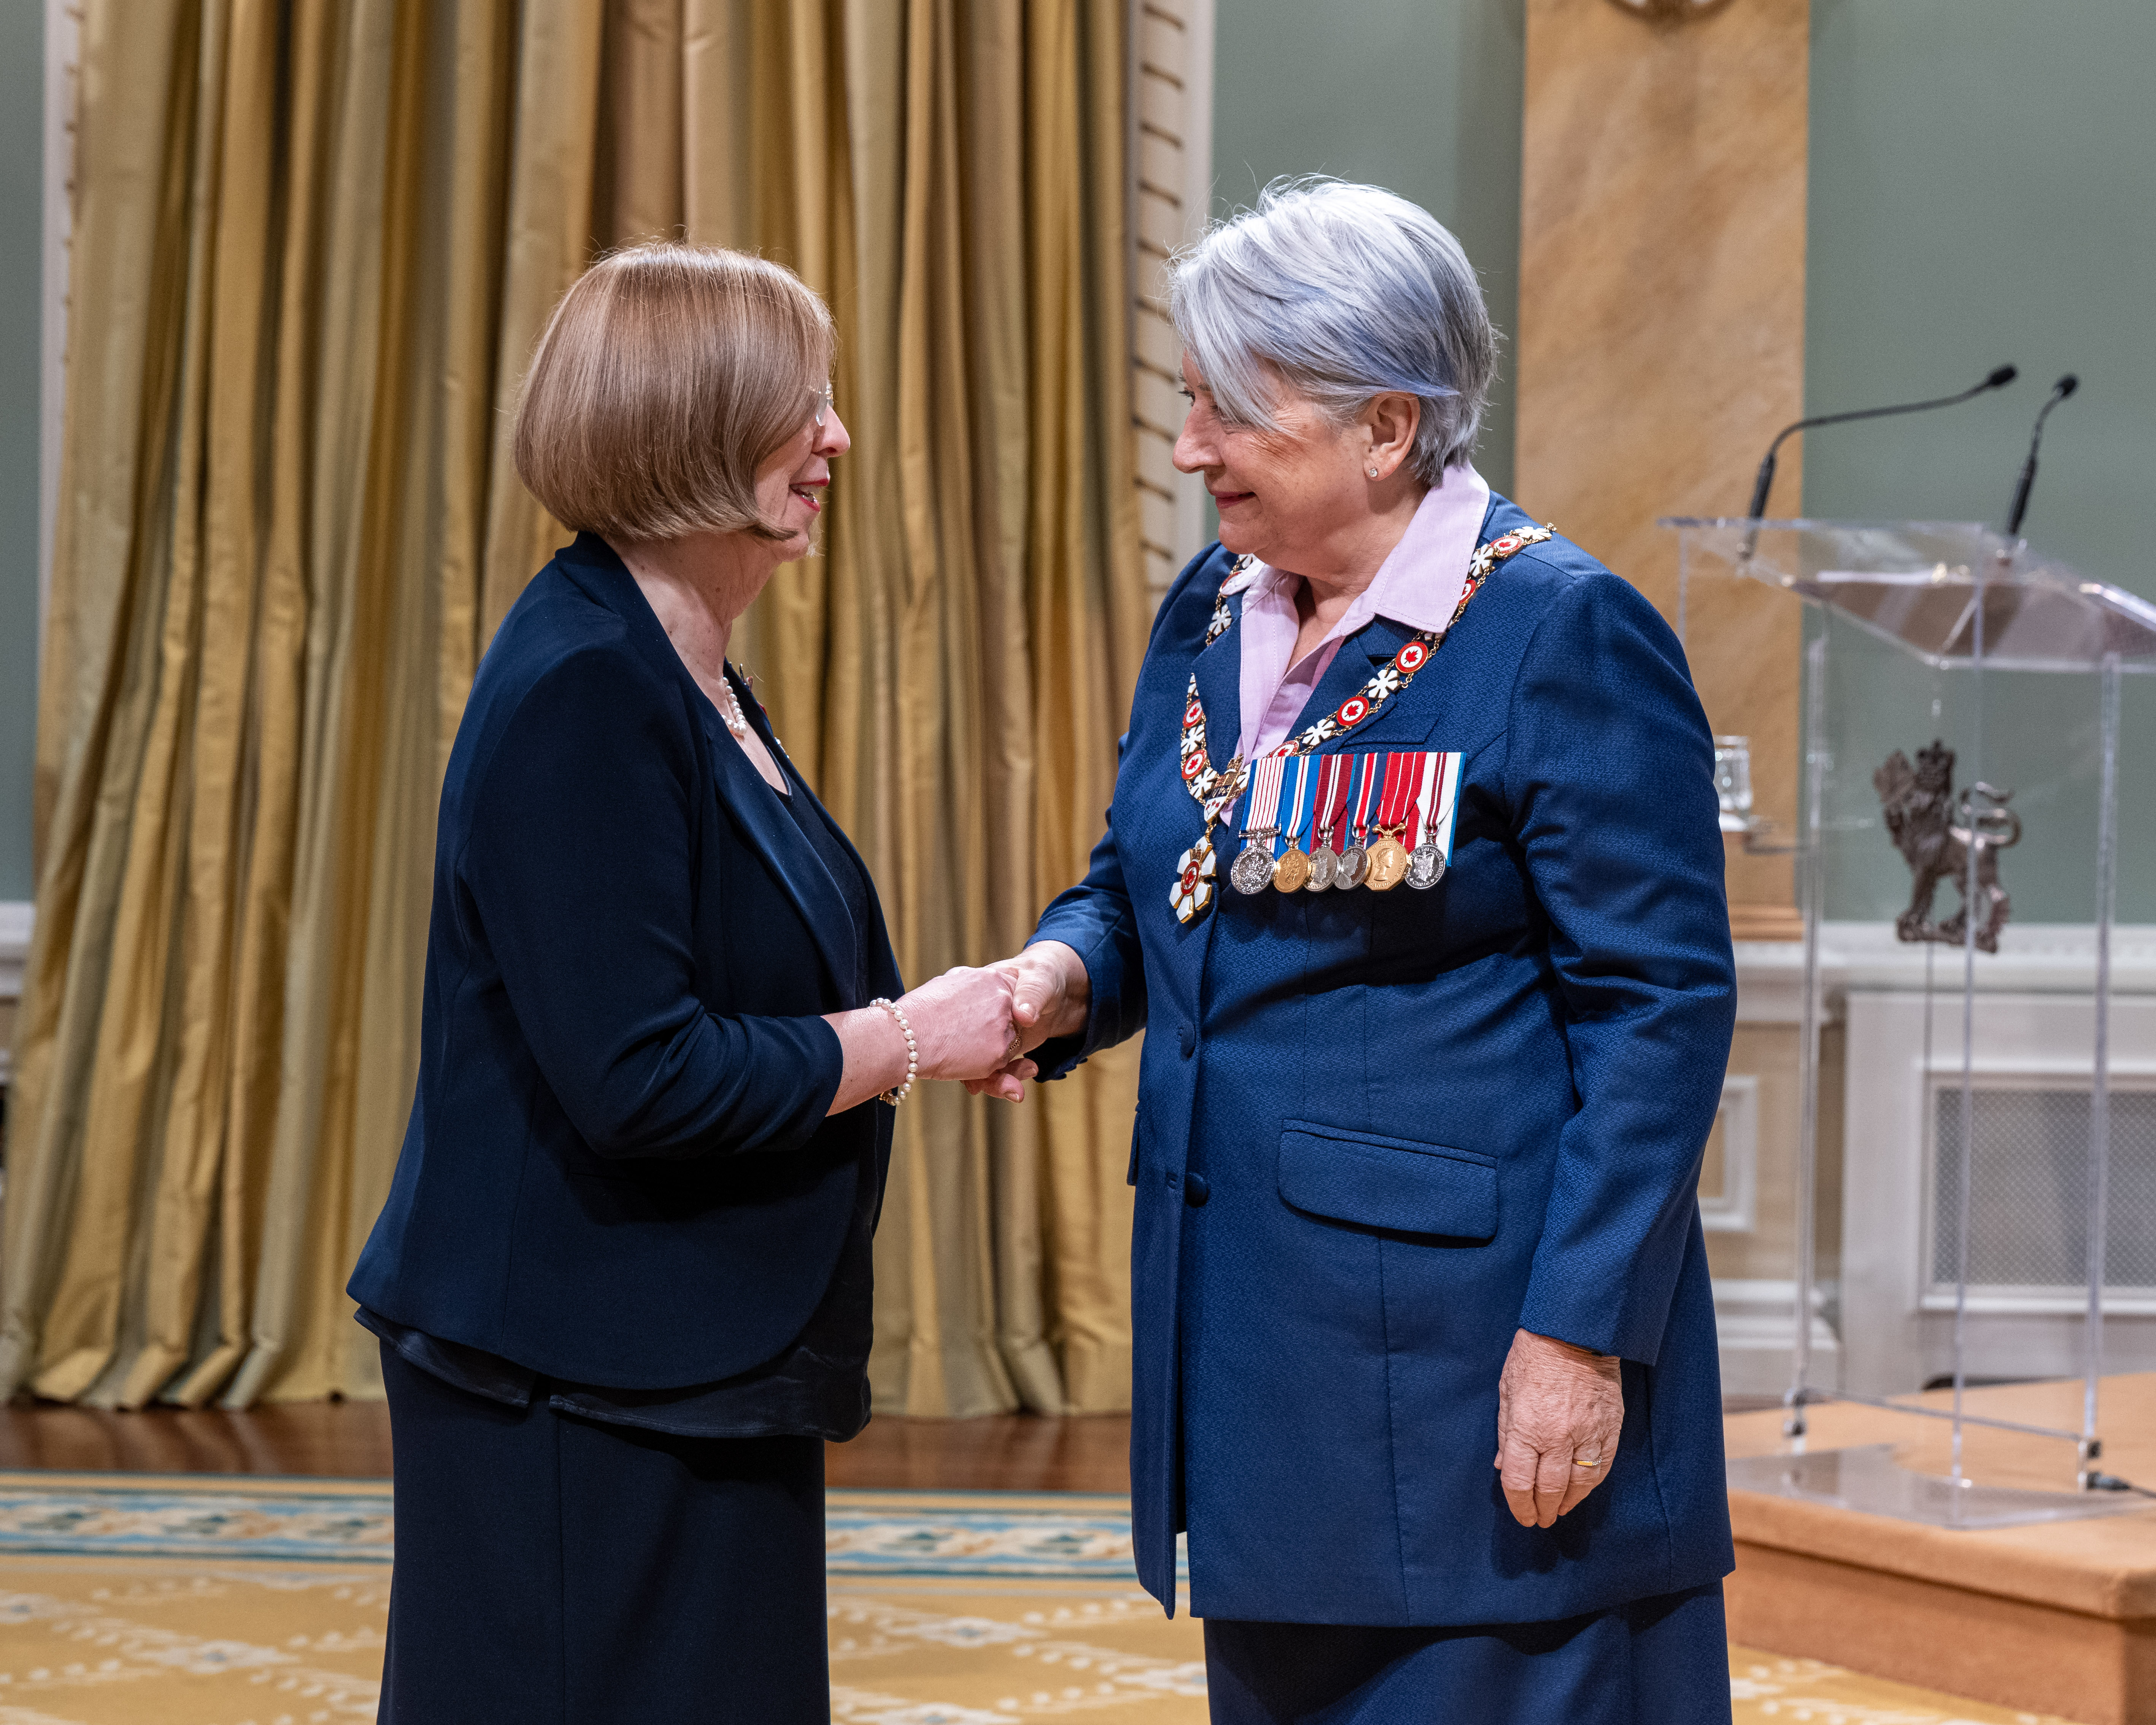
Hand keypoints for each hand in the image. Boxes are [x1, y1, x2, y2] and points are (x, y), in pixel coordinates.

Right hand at [896, 965, 1021, 1083]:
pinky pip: (999, 1064)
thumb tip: (976, 986)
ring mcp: (1002, 1026)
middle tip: (967, 1034)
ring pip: (1007, 1043)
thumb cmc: (919, 1011)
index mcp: (992, 978)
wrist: (904, 1037)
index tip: (986, 1016)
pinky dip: (984, 1067)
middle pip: (1010, 1019)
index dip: (1000, 1007)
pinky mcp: (999, 1053)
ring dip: (988, 1049)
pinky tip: (960, 1059)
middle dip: (994, 1030)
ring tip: (959, 1046)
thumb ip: (971, 983)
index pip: (1014, 991)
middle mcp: (1002, 999)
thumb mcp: (950, 982)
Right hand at [964, 942, 1090, 1102]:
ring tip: (1013, 1091)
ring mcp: (988, 1031)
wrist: (1060, 989)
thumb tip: (1023, 1015)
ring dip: (992, 1080)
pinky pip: (994, 1068)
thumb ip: (1031, 995)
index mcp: (985, 987)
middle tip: (980, 1085)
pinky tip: (1013, 1090)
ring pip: (979, 1060)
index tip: (964, 1059)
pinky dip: (1001, 1081)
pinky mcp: (999, 1046)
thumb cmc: (1047, 975)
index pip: (963, 1010)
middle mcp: (982, 1011)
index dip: (956, 1035)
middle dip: (973, 1068)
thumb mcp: (1041, 979)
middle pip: (969, 1042)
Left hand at [1493, 1328, 1623, 1527]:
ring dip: (1568, 1502)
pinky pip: (1602, 1466)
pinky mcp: (1610, 1428)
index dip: (1519, 1505)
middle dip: (1542, 1509)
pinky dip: (1592, 1483)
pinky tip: (1582, 1491)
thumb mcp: (1507, 1392)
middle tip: (1540, 1520)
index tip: (1522, 1516)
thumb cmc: (1533, 1358)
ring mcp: (1587, 1433)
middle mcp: (1558, 1437)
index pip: (1520, 1481)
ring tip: (1559, 1510)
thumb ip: (1506, 1433)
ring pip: (1580, 1483)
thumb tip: (1503, 1466)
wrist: (1573, 1332)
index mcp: (1527, 1428)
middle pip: (1550, 1488)